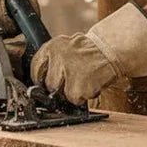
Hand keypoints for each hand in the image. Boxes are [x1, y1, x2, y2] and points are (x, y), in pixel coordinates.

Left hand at [30, 2, 146, 105]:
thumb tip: (40, 85)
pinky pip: (76, 99)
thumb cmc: (89, 53)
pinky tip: (92, 82)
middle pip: (49, 84)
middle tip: (73, 78)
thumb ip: (53, 62)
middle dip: (59, 86)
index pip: (36, 69)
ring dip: (73, 92)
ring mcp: (68, 73)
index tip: (46, 81)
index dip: (41, 77)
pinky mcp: (78, 87)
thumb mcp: (66, 48)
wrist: (111, 50)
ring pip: (62, 94)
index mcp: (51, 47)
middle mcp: (57, 58)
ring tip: (84, 78)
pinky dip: (84, 95)